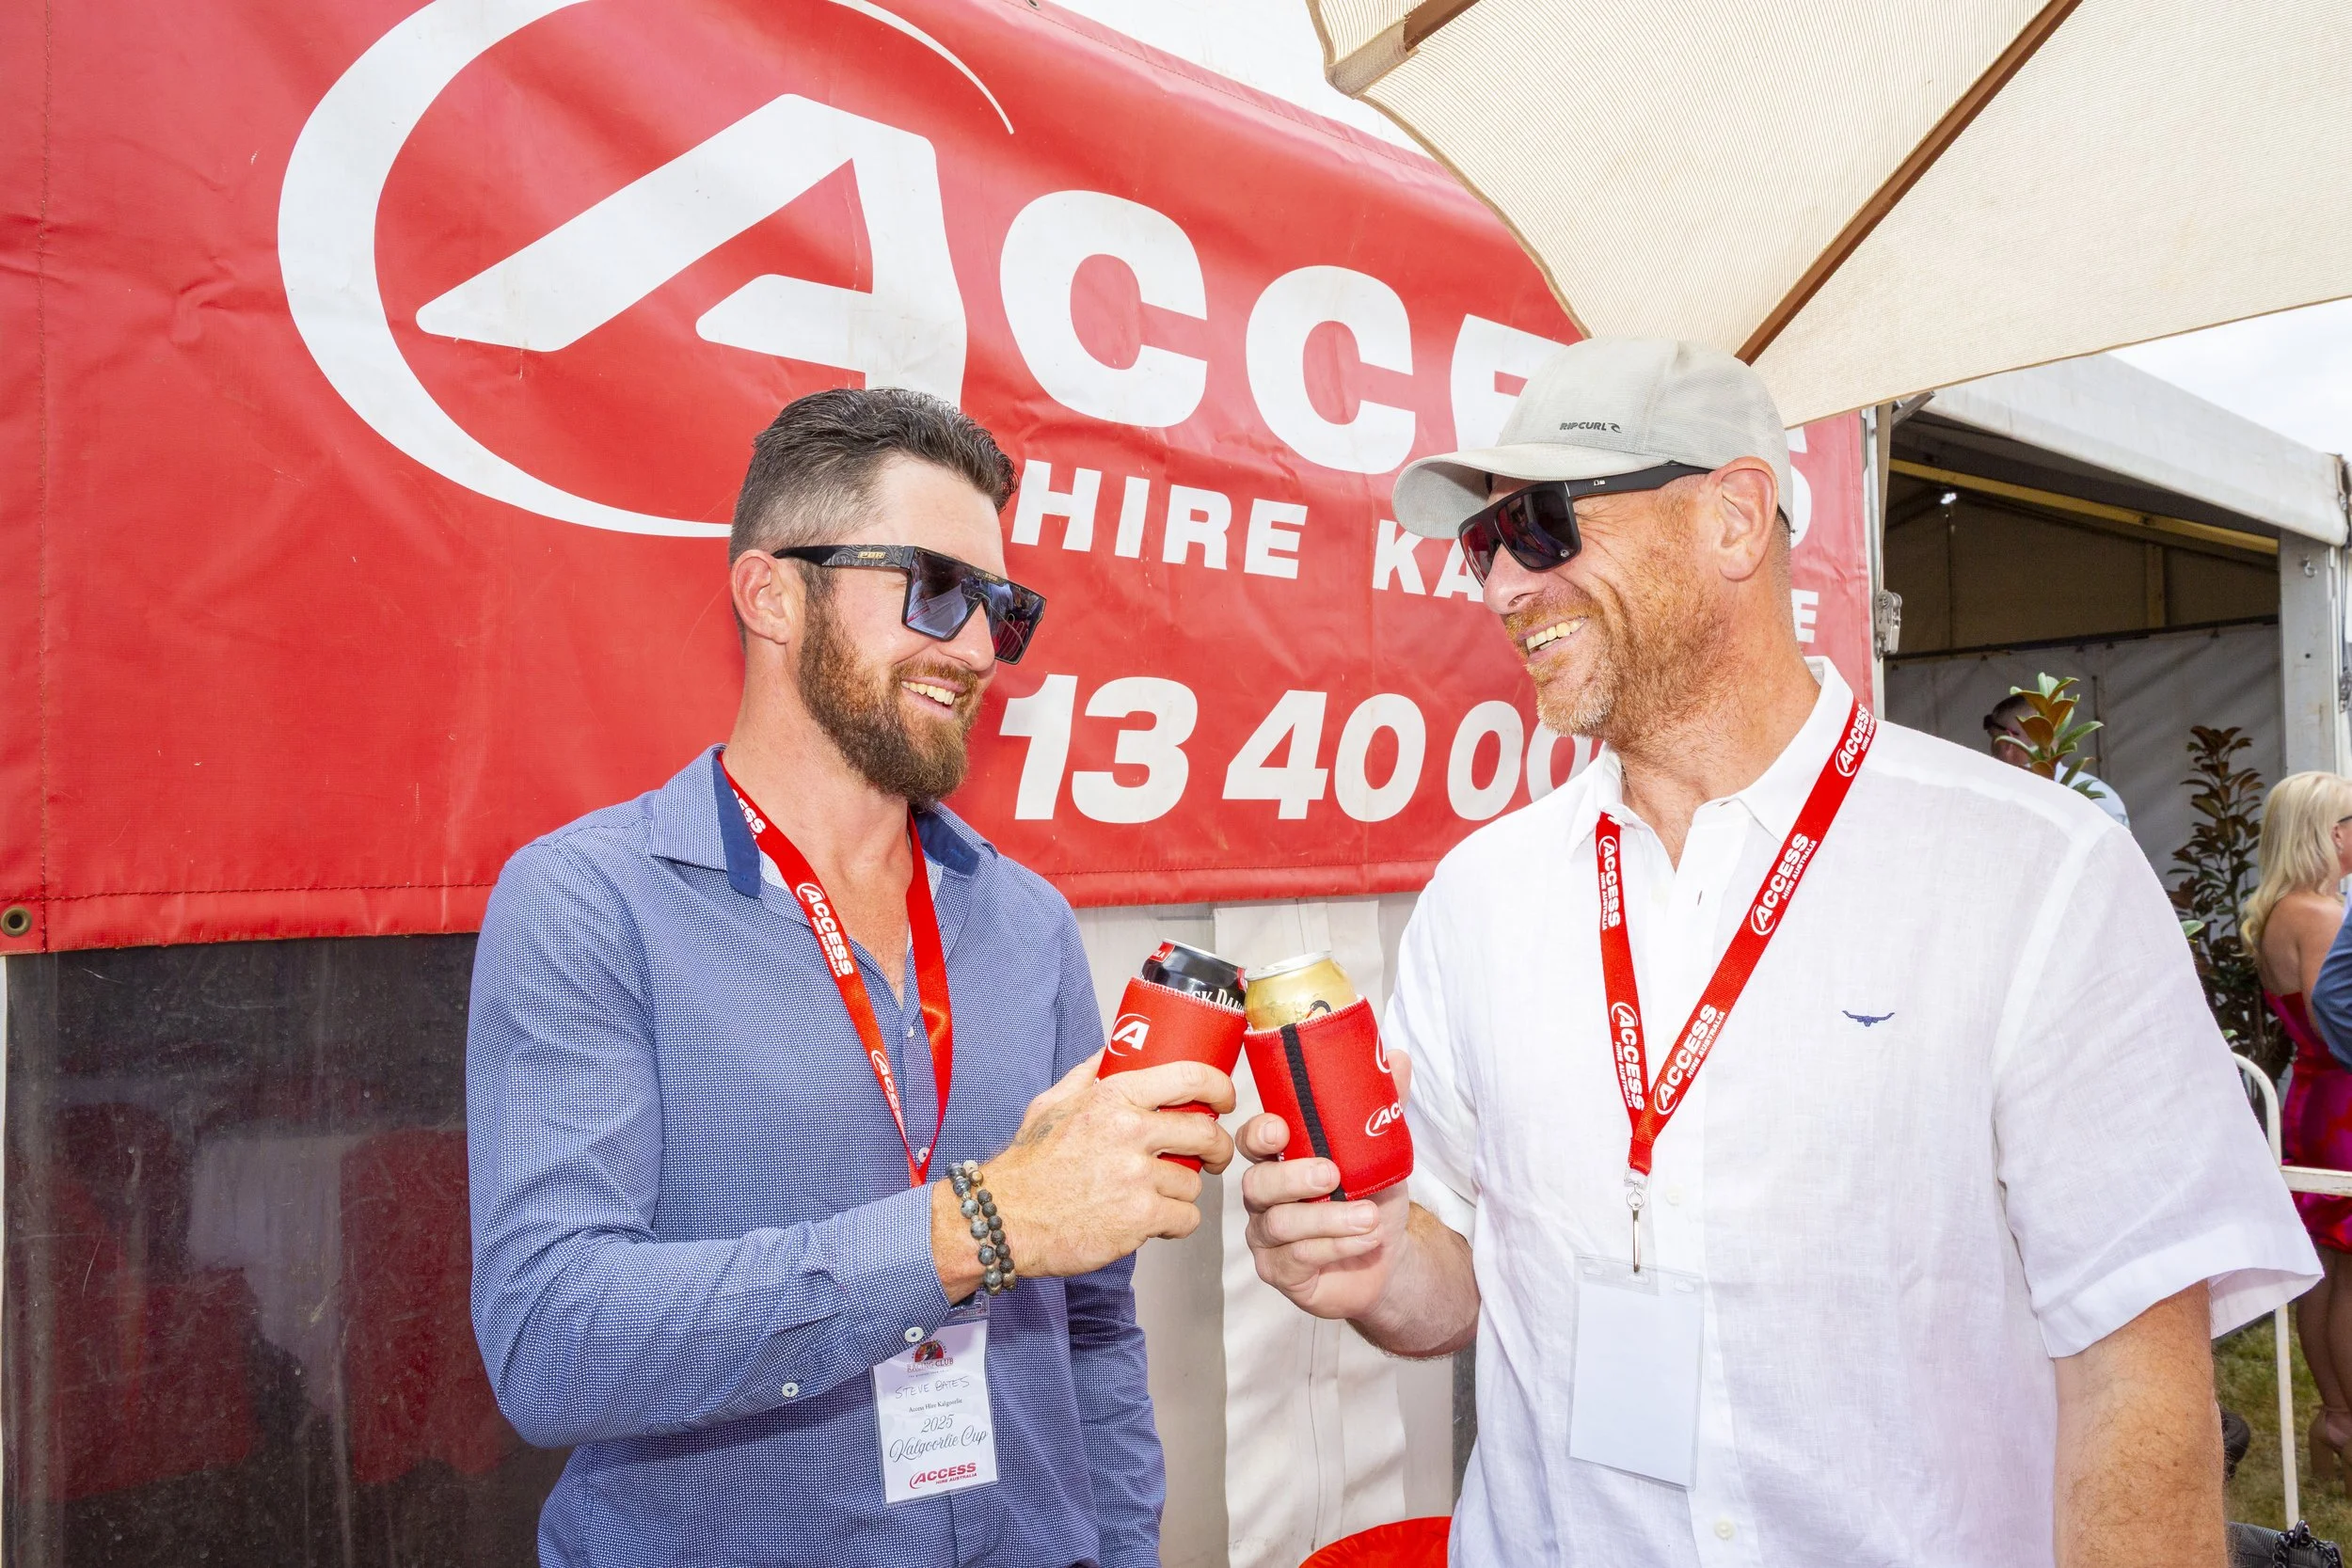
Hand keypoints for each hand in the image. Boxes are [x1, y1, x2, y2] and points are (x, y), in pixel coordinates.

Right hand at [950, 1052, 1235, 1283]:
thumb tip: (1110, 1050)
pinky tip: (1153, 1221)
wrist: (1004, 1219)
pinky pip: (1186, 1219)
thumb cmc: (1027, 1166)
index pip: (1190, 1077)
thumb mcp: (1051, 1104)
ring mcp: (1136, 1177)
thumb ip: (1087, 1075)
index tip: (1224, 1100)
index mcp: (1112, 1097)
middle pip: (1205, 1132)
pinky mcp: (1139, 1218)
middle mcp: (1129, 1131)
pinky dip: (1175, 1224)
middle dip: (1216, 1147)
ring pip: (1194, 1182)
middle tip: (1210, 1155)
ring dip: (1182, 1191)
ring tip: (1157, 1194)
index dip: (1220, 1087)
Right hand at [1239, 1047, 1413, 1321]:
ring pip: (1280, 1225)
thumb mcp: (1381, 1150)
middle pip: (1257, 1183)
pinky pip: (1297, 1259)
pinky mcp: (1280, 1271)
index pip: (1252, 1140)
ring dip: (1328, 1219)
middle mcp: (1265, 1195)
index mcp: (1280, 1157)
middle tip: (1332, 1175)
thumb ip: (1383, 1106)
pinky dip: (1335, 1247)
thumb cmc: (1370, 1195)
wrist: (1387, 1254)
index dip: (1258, 1134)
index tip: (1281, 1131)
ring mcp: (1267, 1236)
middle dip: (1293, 1177)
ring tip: (1369, 1217)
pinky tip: (1365, 1240)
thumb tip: (1395, 1057)